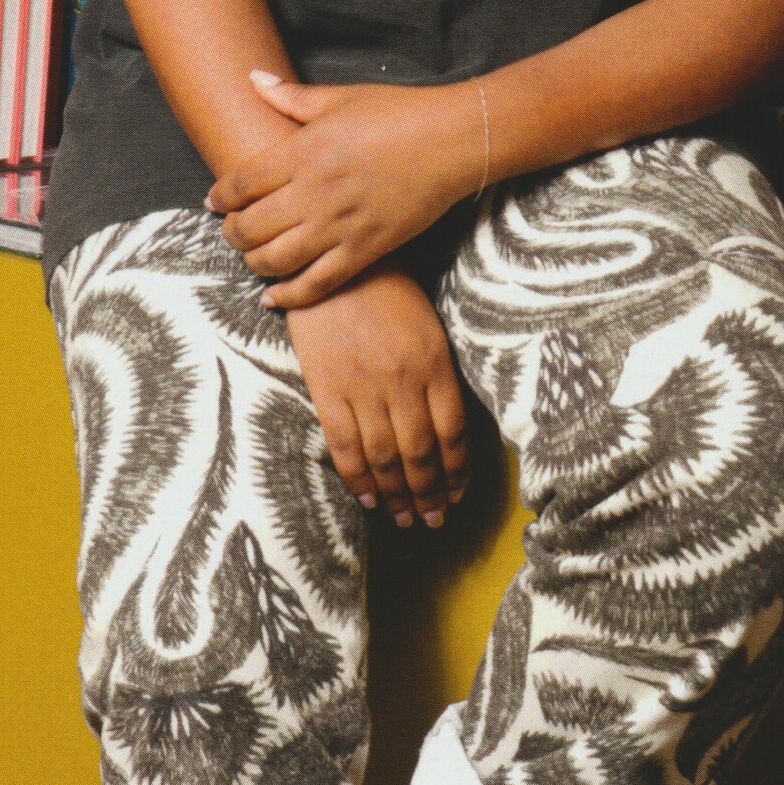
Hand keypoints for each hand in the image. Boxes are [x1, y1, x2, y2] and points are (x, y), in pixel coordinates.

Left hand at [208, 74, 484, 308]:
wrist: (453, 141)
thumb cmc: (399, 113)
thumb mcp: (342, 97)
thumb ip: (292, 96)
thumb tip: (252, 78)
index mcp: (305, 151)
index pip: (242, 183)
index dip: (220, 196)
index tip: (214, 202)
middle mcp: (315, 192)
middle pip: (251, 226)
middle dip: (232, 232)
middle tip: (231, 230)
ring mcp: (340, 225)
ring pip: (276, 260)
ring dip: (254, 262)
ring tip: (252, 256)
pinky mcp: (365, 250)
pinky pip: (317, 283)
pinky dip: (289, 296)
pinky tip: (272, 297)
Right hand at [286, 268, 470, 527]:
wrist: (333, 264)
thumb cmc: (386, 288)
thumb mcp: (427, 325)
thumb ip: (436, 374)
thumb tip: (444, 425)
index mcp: (434, 364)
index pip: (452, 433)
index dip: (456, 471)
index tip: (456, 495)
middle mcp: (402, 382)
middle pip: (420, 454)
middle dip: (428, 493)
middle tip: (433, 520)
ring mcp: (363, 388)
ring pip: (385, 457)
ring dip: (396, 495)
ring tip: (404, 518)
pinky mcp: (327, 389)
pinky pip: (345, 445)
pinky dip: (358, 478)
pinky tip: (368, 498)